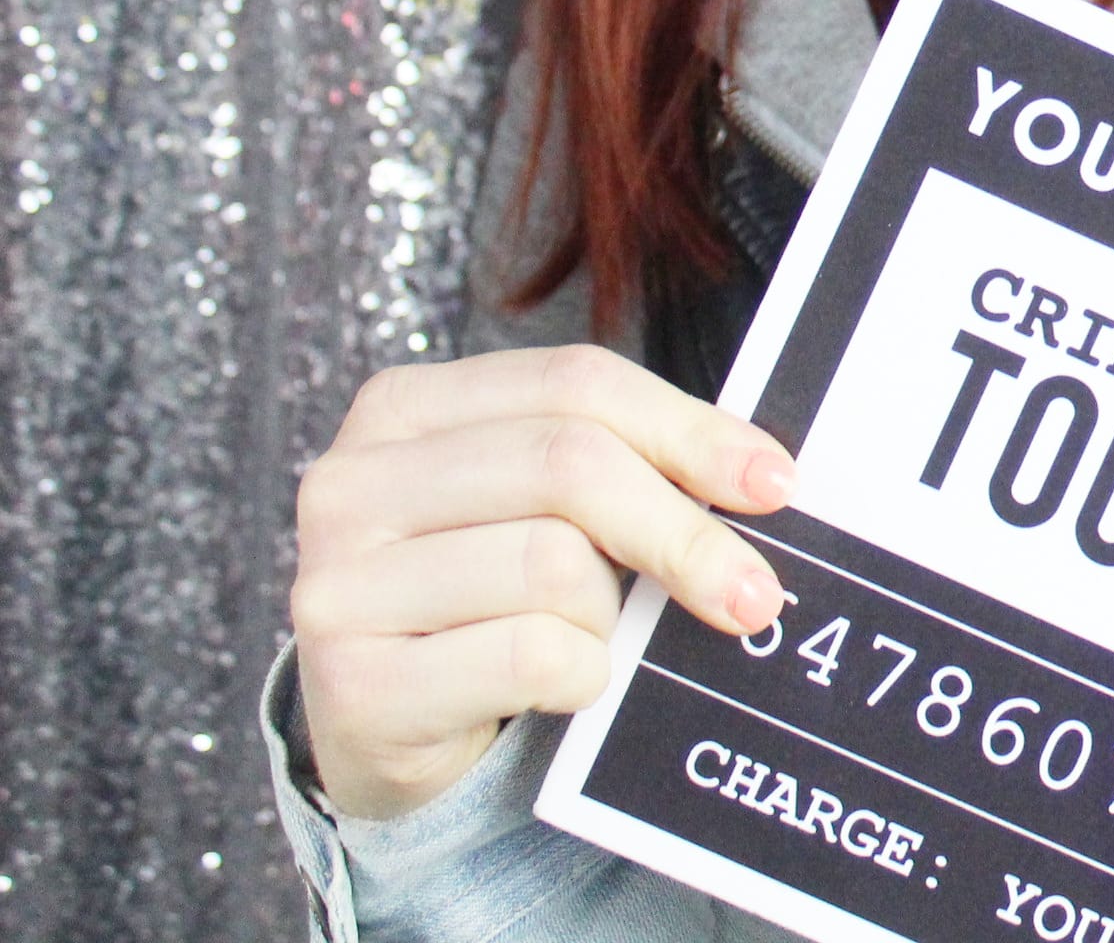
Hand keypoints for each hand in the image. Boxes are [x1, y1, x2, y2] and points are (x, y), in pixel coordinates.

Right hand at [290, 345, 798, 820]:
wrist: (387, 732)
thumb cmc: (484, 600)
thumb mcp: (540, 508)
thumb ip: (623, 465)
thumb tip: (763, 477)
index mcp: (403, 407)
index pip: (575, 382)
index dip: (689, 429)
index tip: (774, 484)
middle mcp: (351, 482)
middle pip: (570, 465)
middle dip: (684, 532)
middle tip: (755, 592)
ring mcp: (338, 583)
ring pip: (552, 565)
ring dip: (609, 617)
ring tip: (594, 640)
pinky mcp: (351, 684)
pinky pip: (528, 657)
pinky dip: (579, 676)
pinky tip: (562, 684)